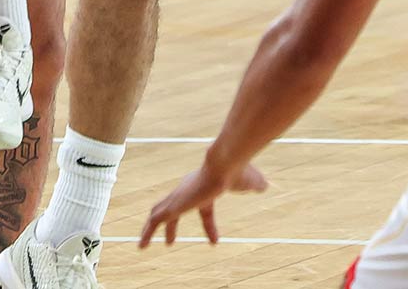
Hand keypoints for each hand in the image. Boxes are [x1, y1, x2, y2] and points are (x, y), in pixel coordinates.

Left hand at [139, 159, 267, 247]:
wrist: (226, 163)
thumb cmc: (239, 172)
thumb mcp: (252, 182)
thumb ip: (256, 184)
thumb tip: (265, 186)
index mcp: (205, 186)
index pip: (204, 209)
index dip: (210, 226)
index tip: (214, 241)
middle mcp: (188, 190)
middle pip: (174, 209)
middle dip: (170, 225)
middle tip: (170, 241)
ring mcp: (179, 197)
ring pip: (158, 213)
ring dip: (150, 229)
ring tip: (143, 244)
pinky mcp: (174, 204)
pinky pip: (155, 220)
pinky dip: (146, 232)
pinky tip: (142, 244)